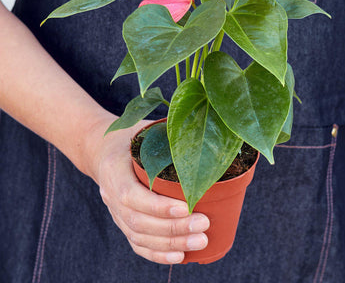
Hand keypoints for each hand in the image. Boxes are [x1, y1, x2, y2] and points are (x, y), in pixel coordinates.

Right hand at [87, 117, 209, 263]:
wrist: (101, 150)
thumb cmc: (128, 137)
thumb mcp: (142, 128)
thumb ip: (164, 134)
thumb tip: (199, 134)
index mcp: (114, 170)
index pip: (132, 195)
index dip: (158, 206)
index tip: (187, 206)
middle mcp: (111, 196)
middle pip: (139, 221)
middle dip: (174, 228)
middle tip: (204, 225)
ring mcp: (116, 212)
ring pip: (140, 236)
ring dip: (172, 243)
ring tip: (201, 241)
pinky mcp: (123, 222)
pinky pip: (138, 243)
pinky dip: (158, 254)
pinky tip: (180, 256)